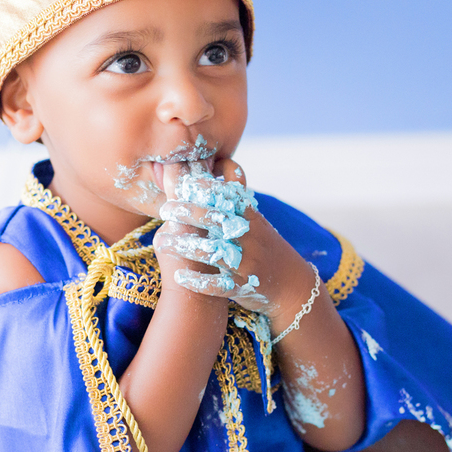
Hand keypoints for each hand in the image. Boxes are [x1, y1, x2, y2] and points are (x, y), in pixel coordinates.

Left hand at [155, 159, 312, 327]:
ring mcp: (246, 263)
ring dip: (184, 246)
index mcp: (250, 218)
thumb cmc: (264, 247)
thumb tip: (216, 166)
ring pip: (212, 252)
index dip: (205, 189)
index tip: (183, 182)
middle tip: (165, 209)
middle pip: (216, 220)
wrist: (292, 285)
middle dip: (188, 213)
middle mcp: (249, 238)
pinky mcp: (242, 286)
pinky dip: (197, 281)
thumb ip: (235, 199)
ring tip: (160, 242)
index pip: (227, 197)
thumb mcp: (256, 221)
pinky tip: (179, 276)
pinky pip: (218, 284)